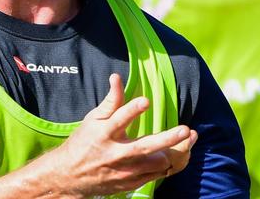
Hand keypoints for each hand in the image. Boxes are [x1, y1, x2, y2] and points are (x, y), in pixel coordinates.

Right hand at [49, 74, 196, 197]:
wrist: (71, 176)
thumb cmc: (84, 142)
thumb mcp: (92, 119)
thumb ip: (110, 100)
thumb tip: (116, 76)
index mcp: (103, 134)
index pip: (118, 119)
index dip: (131, 110)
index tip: (145, 100)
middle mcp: (115, 154)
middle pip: (144, 146)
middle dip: (167, 138)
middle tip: (185, 129)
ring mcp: (124, 171)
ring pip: (155, 164)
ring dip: (173, 151)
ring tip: (188, 138)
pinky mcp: (130, 183)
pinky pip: (155, 175)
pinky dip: (167, 164)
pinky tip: (176, 152)